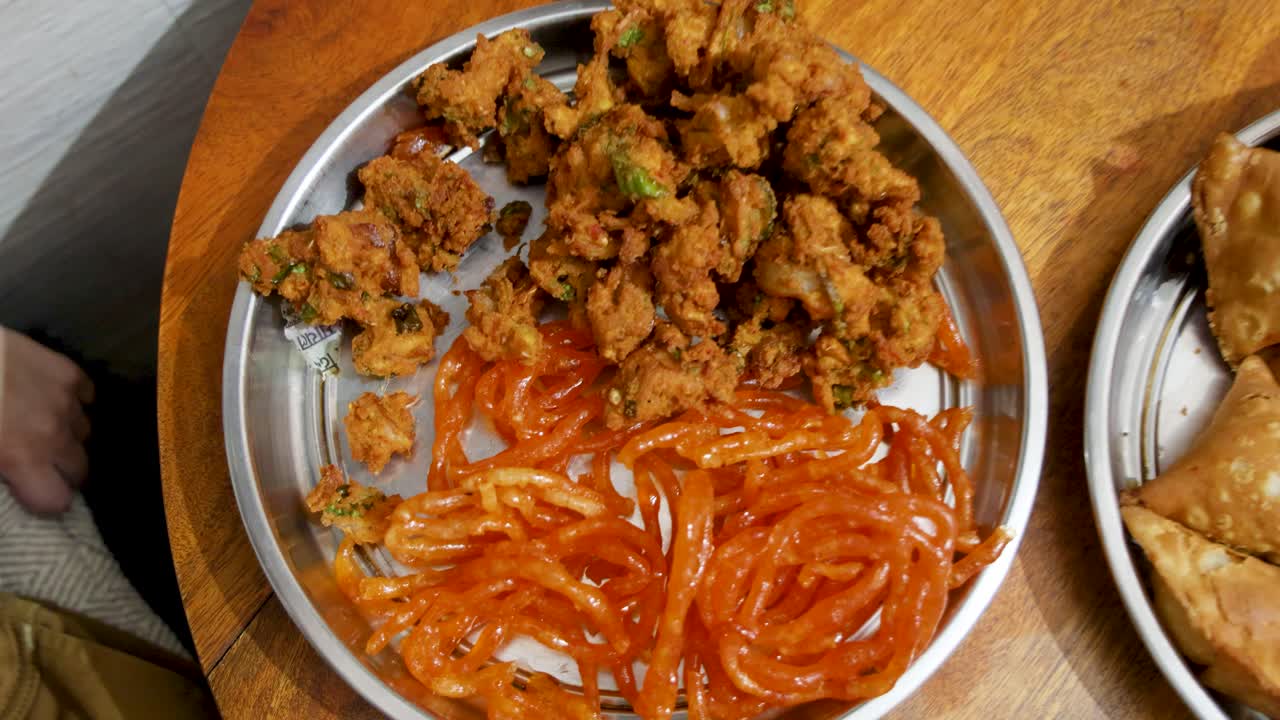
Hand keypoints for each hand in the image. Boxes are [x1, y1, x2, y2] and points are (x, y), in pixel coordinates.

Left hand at [0, 328, 93, 512]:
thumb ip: (0, 467)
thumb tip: (11, 474)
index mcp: (23, 458)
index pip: (57, 501)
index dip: (47, 501)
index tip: (35, 494)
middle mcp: (54, 435)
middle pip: (79, 469)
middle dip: (62, 471)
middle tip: (41, 462)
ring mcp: (67, 402)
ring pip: (83, 431)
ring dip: (67, 433)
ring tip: (42, 422)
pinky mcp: (70, 372)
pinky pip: (87, 396)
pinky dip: (75, 401)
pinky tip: (52, 396)